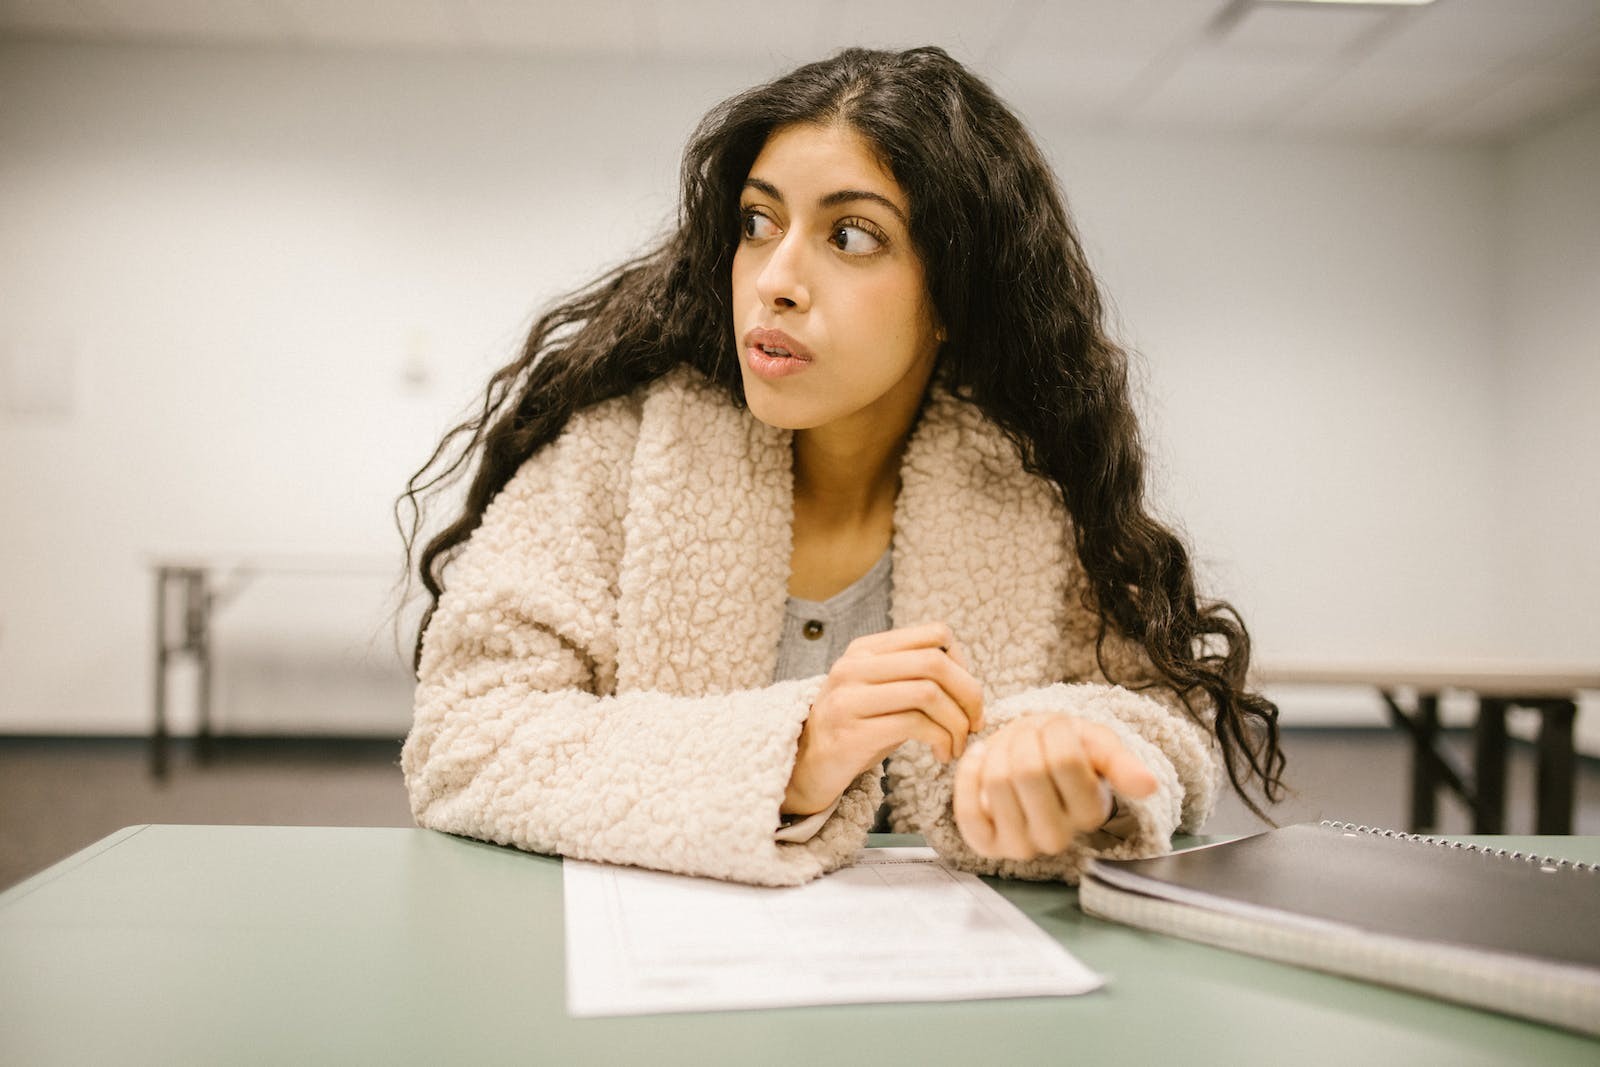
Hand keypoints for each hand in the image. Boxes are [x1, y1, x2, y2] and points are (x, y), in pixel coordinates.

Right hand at [783, 622, 984, 815]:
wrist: (806, 765)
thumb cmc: (857, 729)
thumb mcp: (882, 693)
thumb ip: (915, 678)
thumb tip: (972, 686)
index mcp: (866, 649)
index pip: (935, 634)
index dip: (964, 664)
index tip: (968, 697)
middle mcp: (854, 666)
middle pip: (935, 662)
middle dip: (969, 695)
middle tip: (976, 724)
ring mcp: (849, 698)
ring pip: (928, 693)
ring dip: (956, 723)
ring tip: (958, 744)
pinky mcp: (851, 732)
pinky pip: (913, 725)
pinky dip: (941, 740)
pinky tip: (941, 755)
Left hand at [953, 714, 1157, 860]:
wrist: (1029, 760)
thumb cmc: (1068, 751)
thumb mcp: (1098, 746)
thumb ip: (1122, 763)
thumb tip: (1149, 785)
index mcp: (1091, 813)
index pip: (1066, 759)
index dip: (1056, 730)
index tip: (1057, 728)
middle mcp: (1056, 838)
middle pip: (1027, 771)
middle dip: (1024, 737)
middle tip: (1030, 735)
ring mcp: (1018, 845)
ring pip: (997, 782)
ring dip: (998, 749)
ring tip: (1008, 747)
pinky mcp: (984, 843)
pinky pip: (967, 807)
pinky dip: (969, 771)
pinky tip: (982, 758)